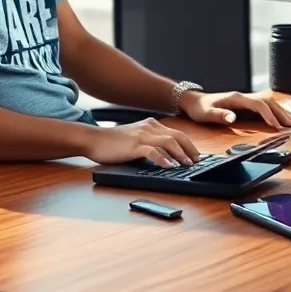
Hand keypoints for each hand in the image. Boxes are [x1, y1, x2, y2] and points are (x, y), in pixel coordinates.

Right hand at [81, 118, 199, 167]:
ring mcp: (142, 136)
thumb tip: (166, 155)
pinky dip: (163, 159)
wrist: (93, 139)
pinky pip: (153, 151)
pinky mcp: (134, 146)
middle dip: (190, 150)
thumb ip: (150, 142)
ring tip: (187, 165)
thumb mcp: (135, 137)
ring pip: (169, 142)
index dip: (189, 144)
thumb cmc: (113, 142)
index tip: (195, 155)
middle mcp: (149, 127)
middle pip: (177, 136)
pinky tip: (169, 167)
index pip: (176, 133)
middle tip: (196, 162)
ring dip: (181, 154)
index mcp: (151, 125)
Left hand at [178, 91, 290, 129]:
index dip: (269, 115)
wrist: (194, 100)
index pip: (258, 104)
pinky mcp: (246, 104)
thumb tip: (232, 117)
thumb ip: (219, 115)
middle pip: (268, 102)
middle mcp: (244, 96)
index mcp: (236, 98)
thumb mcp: (206, 114)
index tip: (276, 126)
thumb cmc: (199, 108)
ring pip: (269, 102)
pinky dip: (275, 113)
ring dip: (281, 112)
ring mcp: (246, 99)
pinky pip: (265, 106)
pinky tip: (281, 121)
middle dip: (281, 114)